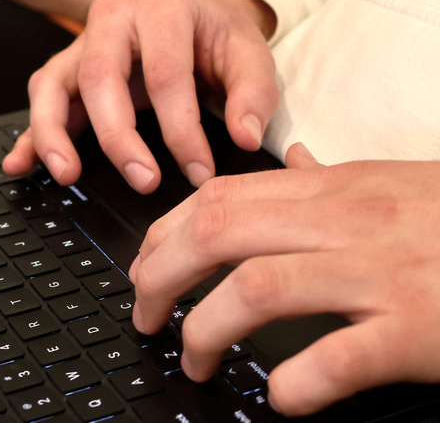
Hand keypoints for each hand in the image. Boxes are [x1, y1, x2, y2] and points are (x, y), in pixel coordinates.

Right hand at [3, 0, 277, 190]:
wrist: (195, 16)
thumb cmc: (217, 36)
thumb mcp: (251, 54)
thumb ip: (254, 95)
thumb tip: (245, 138)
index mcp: (161, 3)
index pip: (166, 72)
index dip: (181, 128)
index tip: (198, 170)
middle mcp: (112, 16)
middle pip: (99, 76)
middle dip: (117, 136)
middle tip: (143, 180)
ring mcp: (82, 42)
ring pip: (53, 85)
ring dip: (54, 133)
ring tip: (66, 174)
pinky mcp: (67, 68)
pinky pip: (42, 100)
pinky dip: (30, 135)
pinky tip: (20, 164)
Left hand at [129, 147, 439, 415]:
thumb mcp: (397, 181)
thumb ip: (332, 175)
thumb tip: (290, 158)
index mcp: (335, 187)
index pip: (219, 197)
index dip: (165, 233)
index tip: (144, 264)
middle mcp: (346, 222)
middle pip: (217, 235)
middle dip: (160, 276)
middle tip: (144, 314)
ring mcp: (381, 274)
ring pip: (256, 290)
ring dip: (205, 330)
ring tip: (193, 359)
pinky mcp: (418, 330)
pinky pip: (335, 359)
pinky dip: (295, 384)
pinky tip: (280, 398)